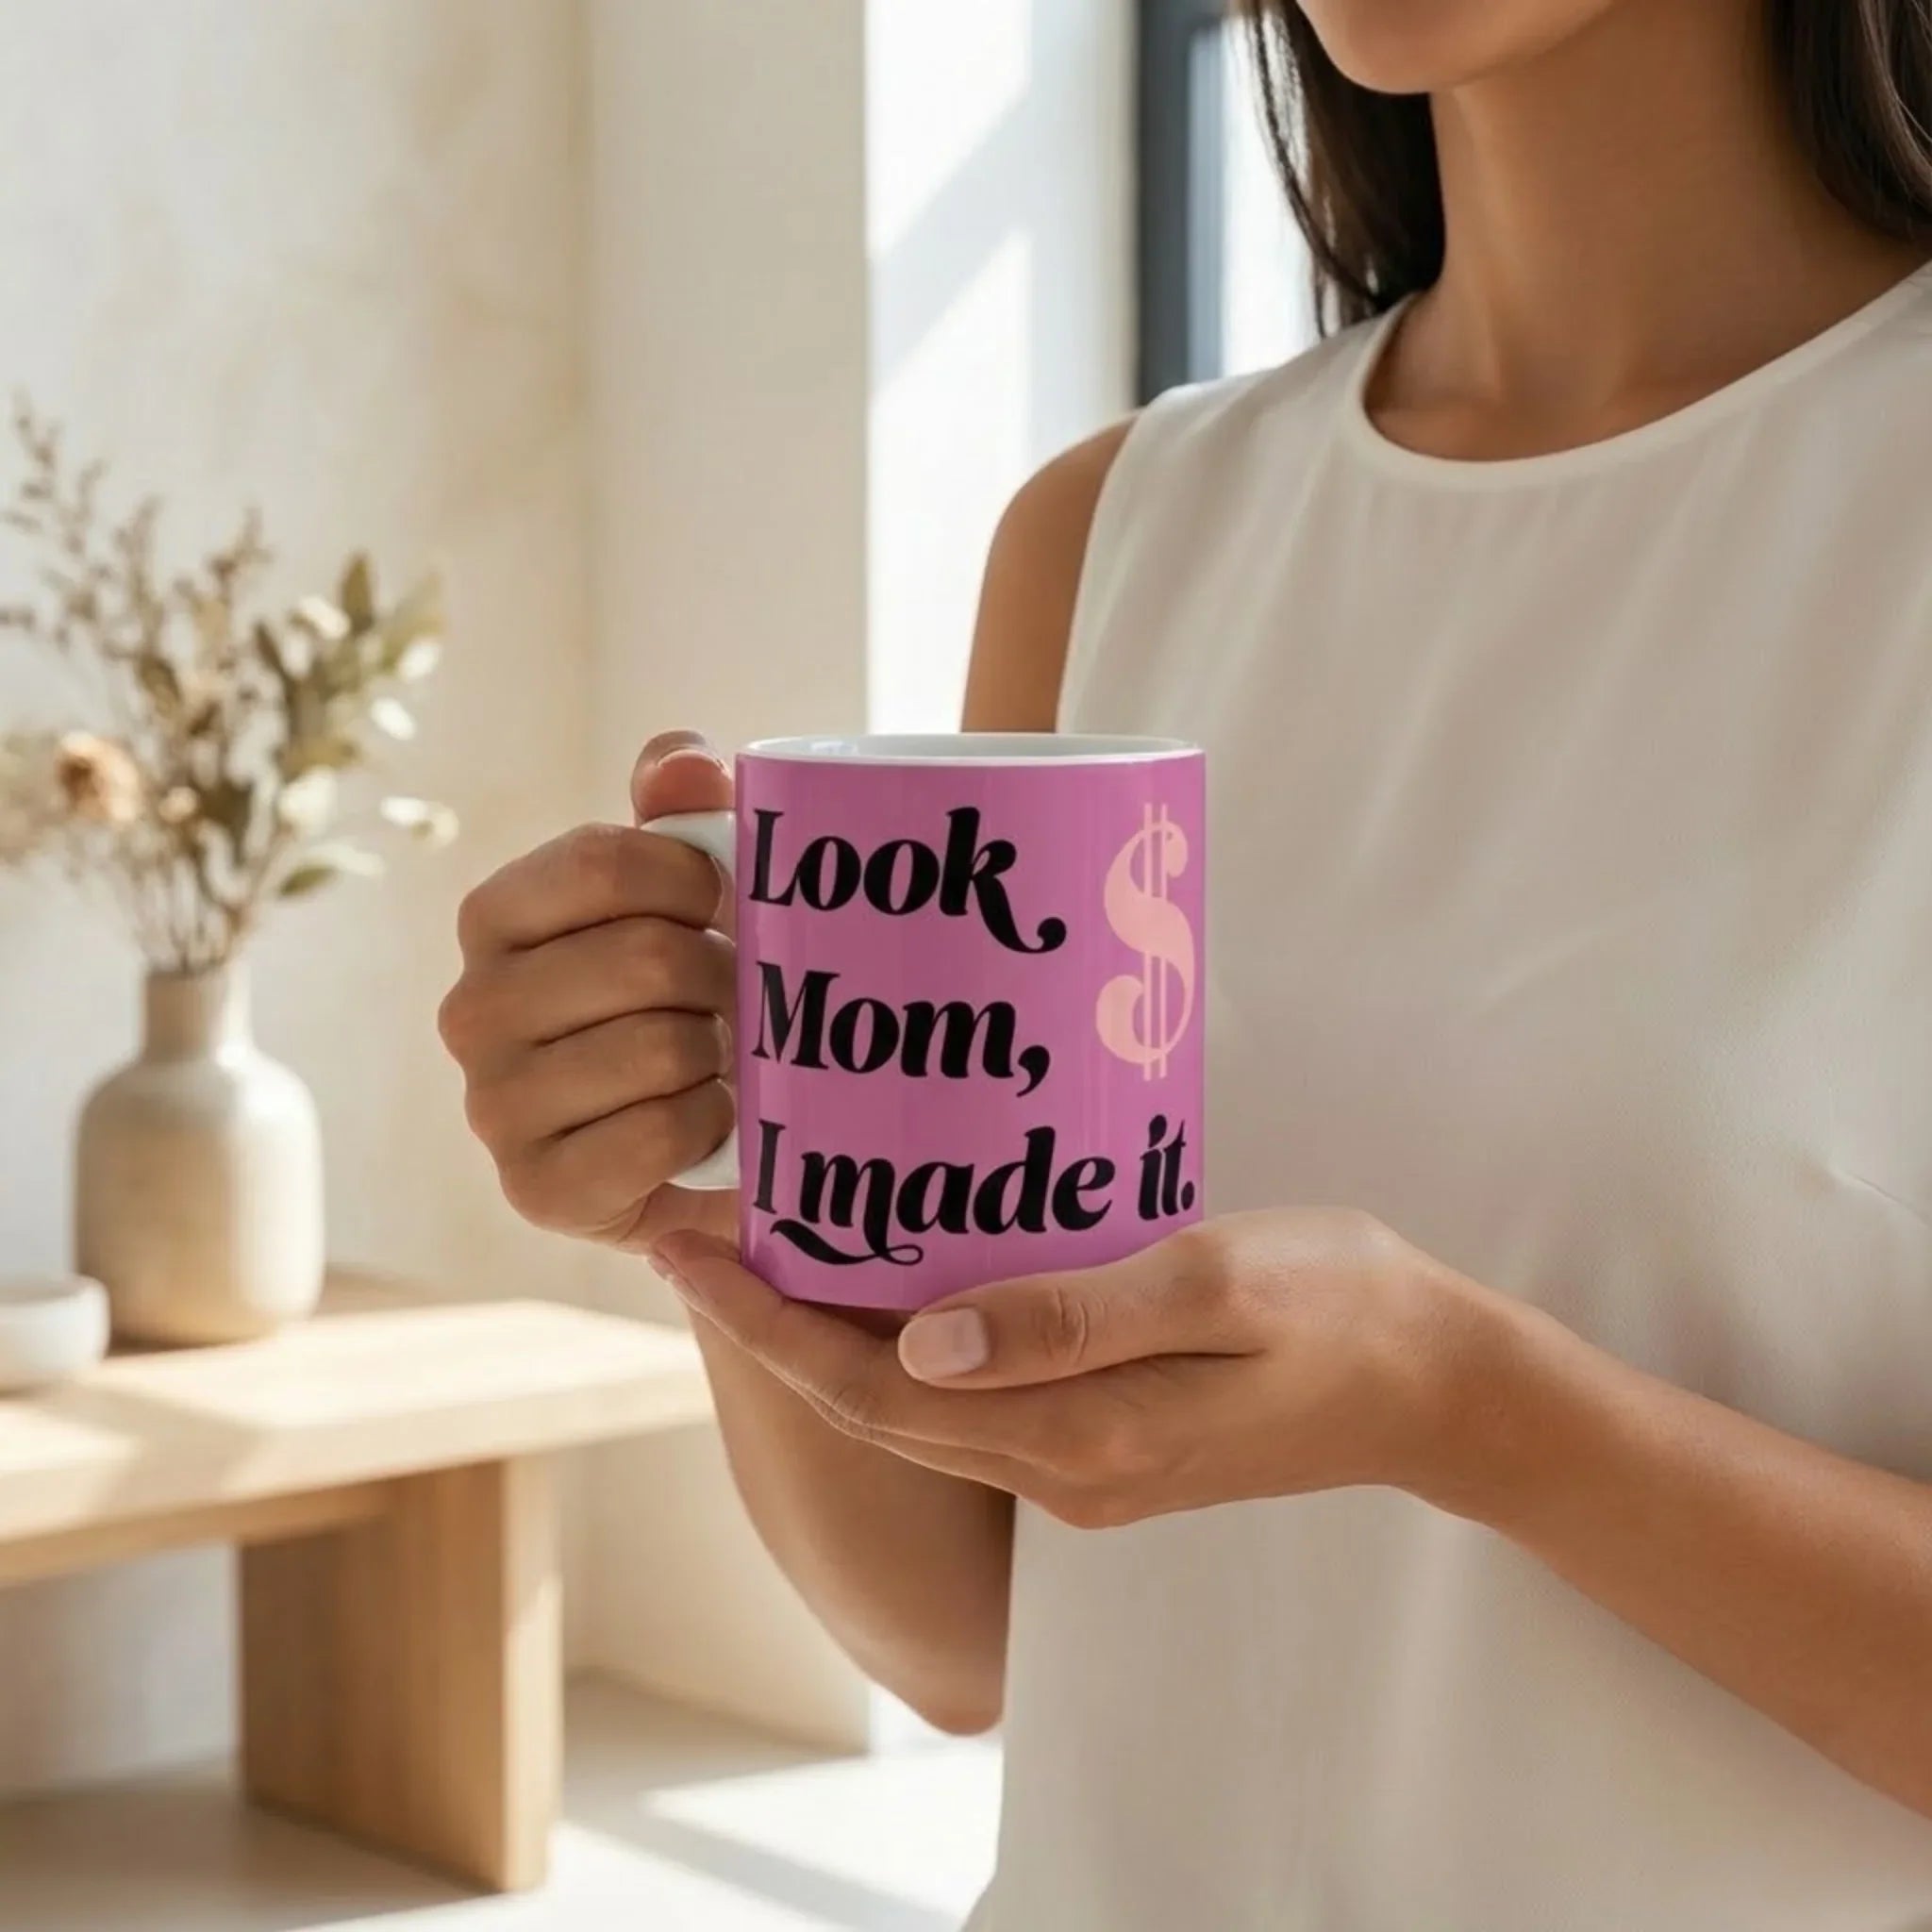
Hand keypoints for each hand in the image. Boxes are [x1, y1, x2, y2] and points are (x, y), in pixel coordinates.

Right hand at [439, 731, 739, 1250]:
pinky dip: (706, 1126)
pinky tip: (705, 1122)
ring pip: (657, 1050)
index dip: (694, 880)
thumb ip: (682, 814)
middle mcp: (472, 1008)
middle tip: (737, 998)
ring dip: (717, 1055)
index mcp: (497, 917)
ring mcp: (494, 1105)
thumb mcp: (685, 899)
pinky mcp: (536, 1187)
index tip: (726, 905)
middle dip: (720, 977)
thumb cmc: (684, 1001)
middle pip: (643, 959)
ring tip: (718, 1059)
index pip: (601, 862)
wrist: (696, 1147)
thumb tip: (688, 759)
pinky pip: (655, 1136)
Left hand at [650, 1208, 1497, 1527]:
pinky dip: (901, 1340)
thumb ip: (1073, 1317)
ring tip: (763, 1241)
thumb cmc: (1338, 1310)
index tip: (682, 1243)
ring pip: (911, 1404)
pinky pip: (966, 1397)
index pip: (873, 1387)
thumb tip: (919, 1340)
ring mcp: (1081, 1464)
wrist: (1434, 1385)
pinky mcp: (1103, 1438)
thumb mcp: (1216, 1286)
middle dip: (769, 1324)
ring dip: (826, 1333)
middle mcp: (1060, 1468)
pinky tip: (885, 1275)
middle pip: (871, 1403)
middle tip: (691, 1227)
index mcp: (1079, 1436)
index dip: (765, 1322)